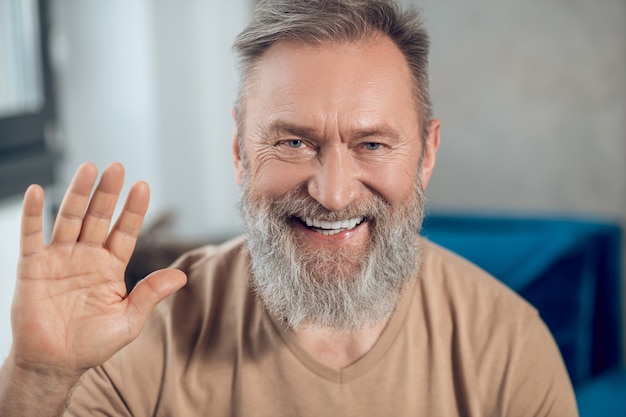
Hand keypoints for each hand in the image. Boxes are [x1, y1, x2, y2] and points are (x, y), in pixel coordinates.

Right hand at [10, 162, 186, 376]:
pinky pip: (31, 236)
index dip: (133, 210)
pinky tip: (38, 192)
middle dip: (107, 193)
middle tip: (116, 167)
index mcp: (111, 267)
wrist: (55, 364)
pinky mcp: (33, 267)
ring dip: (78, 194)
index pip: (126, 232)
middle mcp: (87, 257)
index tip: (142, 186)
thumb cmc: (93, 344)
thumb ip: (150, 295)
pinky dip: (33, 215)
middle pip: (99, 218)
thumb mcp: (128, 320)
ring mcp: (60, 259)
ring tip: (88, 169)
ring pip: (70, 220)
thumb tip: (181, 276)